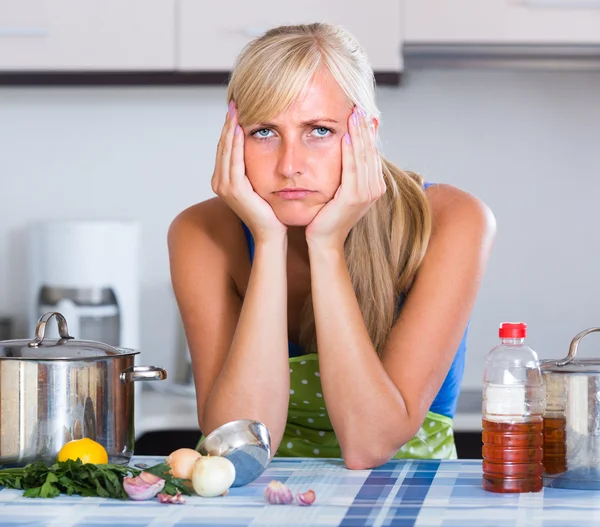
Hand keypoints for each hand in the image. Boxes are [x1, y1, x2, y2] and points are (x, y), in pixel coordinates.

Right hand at [211, 101, 286, 242]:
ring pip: (226, 150)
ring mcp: (225, 187)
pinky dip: (236, 144)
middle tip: (234, 102)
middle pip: (223, 146)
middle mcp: (220, 182)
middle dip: (228, 123)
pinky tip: (240, 130)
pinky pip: (234, 161)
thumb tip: (259, 147)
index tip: (236, 109)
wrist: (271, 232)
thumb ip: (253, 167)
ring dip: (231, 129)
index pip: (225, 148)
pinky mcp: (235, 190)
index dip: (230, 128)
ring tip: (236, 110)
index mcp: (223, 180)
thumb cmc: (269, 210)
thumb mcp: (258, 183)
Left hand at [305, 107, 385, 248]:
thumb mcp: (343, 189)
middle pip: (370, 151)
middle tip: (359, 106)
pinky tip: (346, 137)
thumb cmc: (330, 215)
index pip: (372, 152)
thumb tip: (348, 147)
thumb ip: (349, 171)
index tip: (362, 112)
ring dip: (358, 133)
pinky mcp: (353, 198)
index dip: (368, 131)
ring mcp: (366, 194)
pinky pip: (351, 170)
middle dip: (364, 127)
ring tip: (354, 114)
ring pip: (363, 157)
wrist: (325, 240)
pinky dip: (349, 152)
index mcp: (374, 185)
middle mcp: (375, 188)